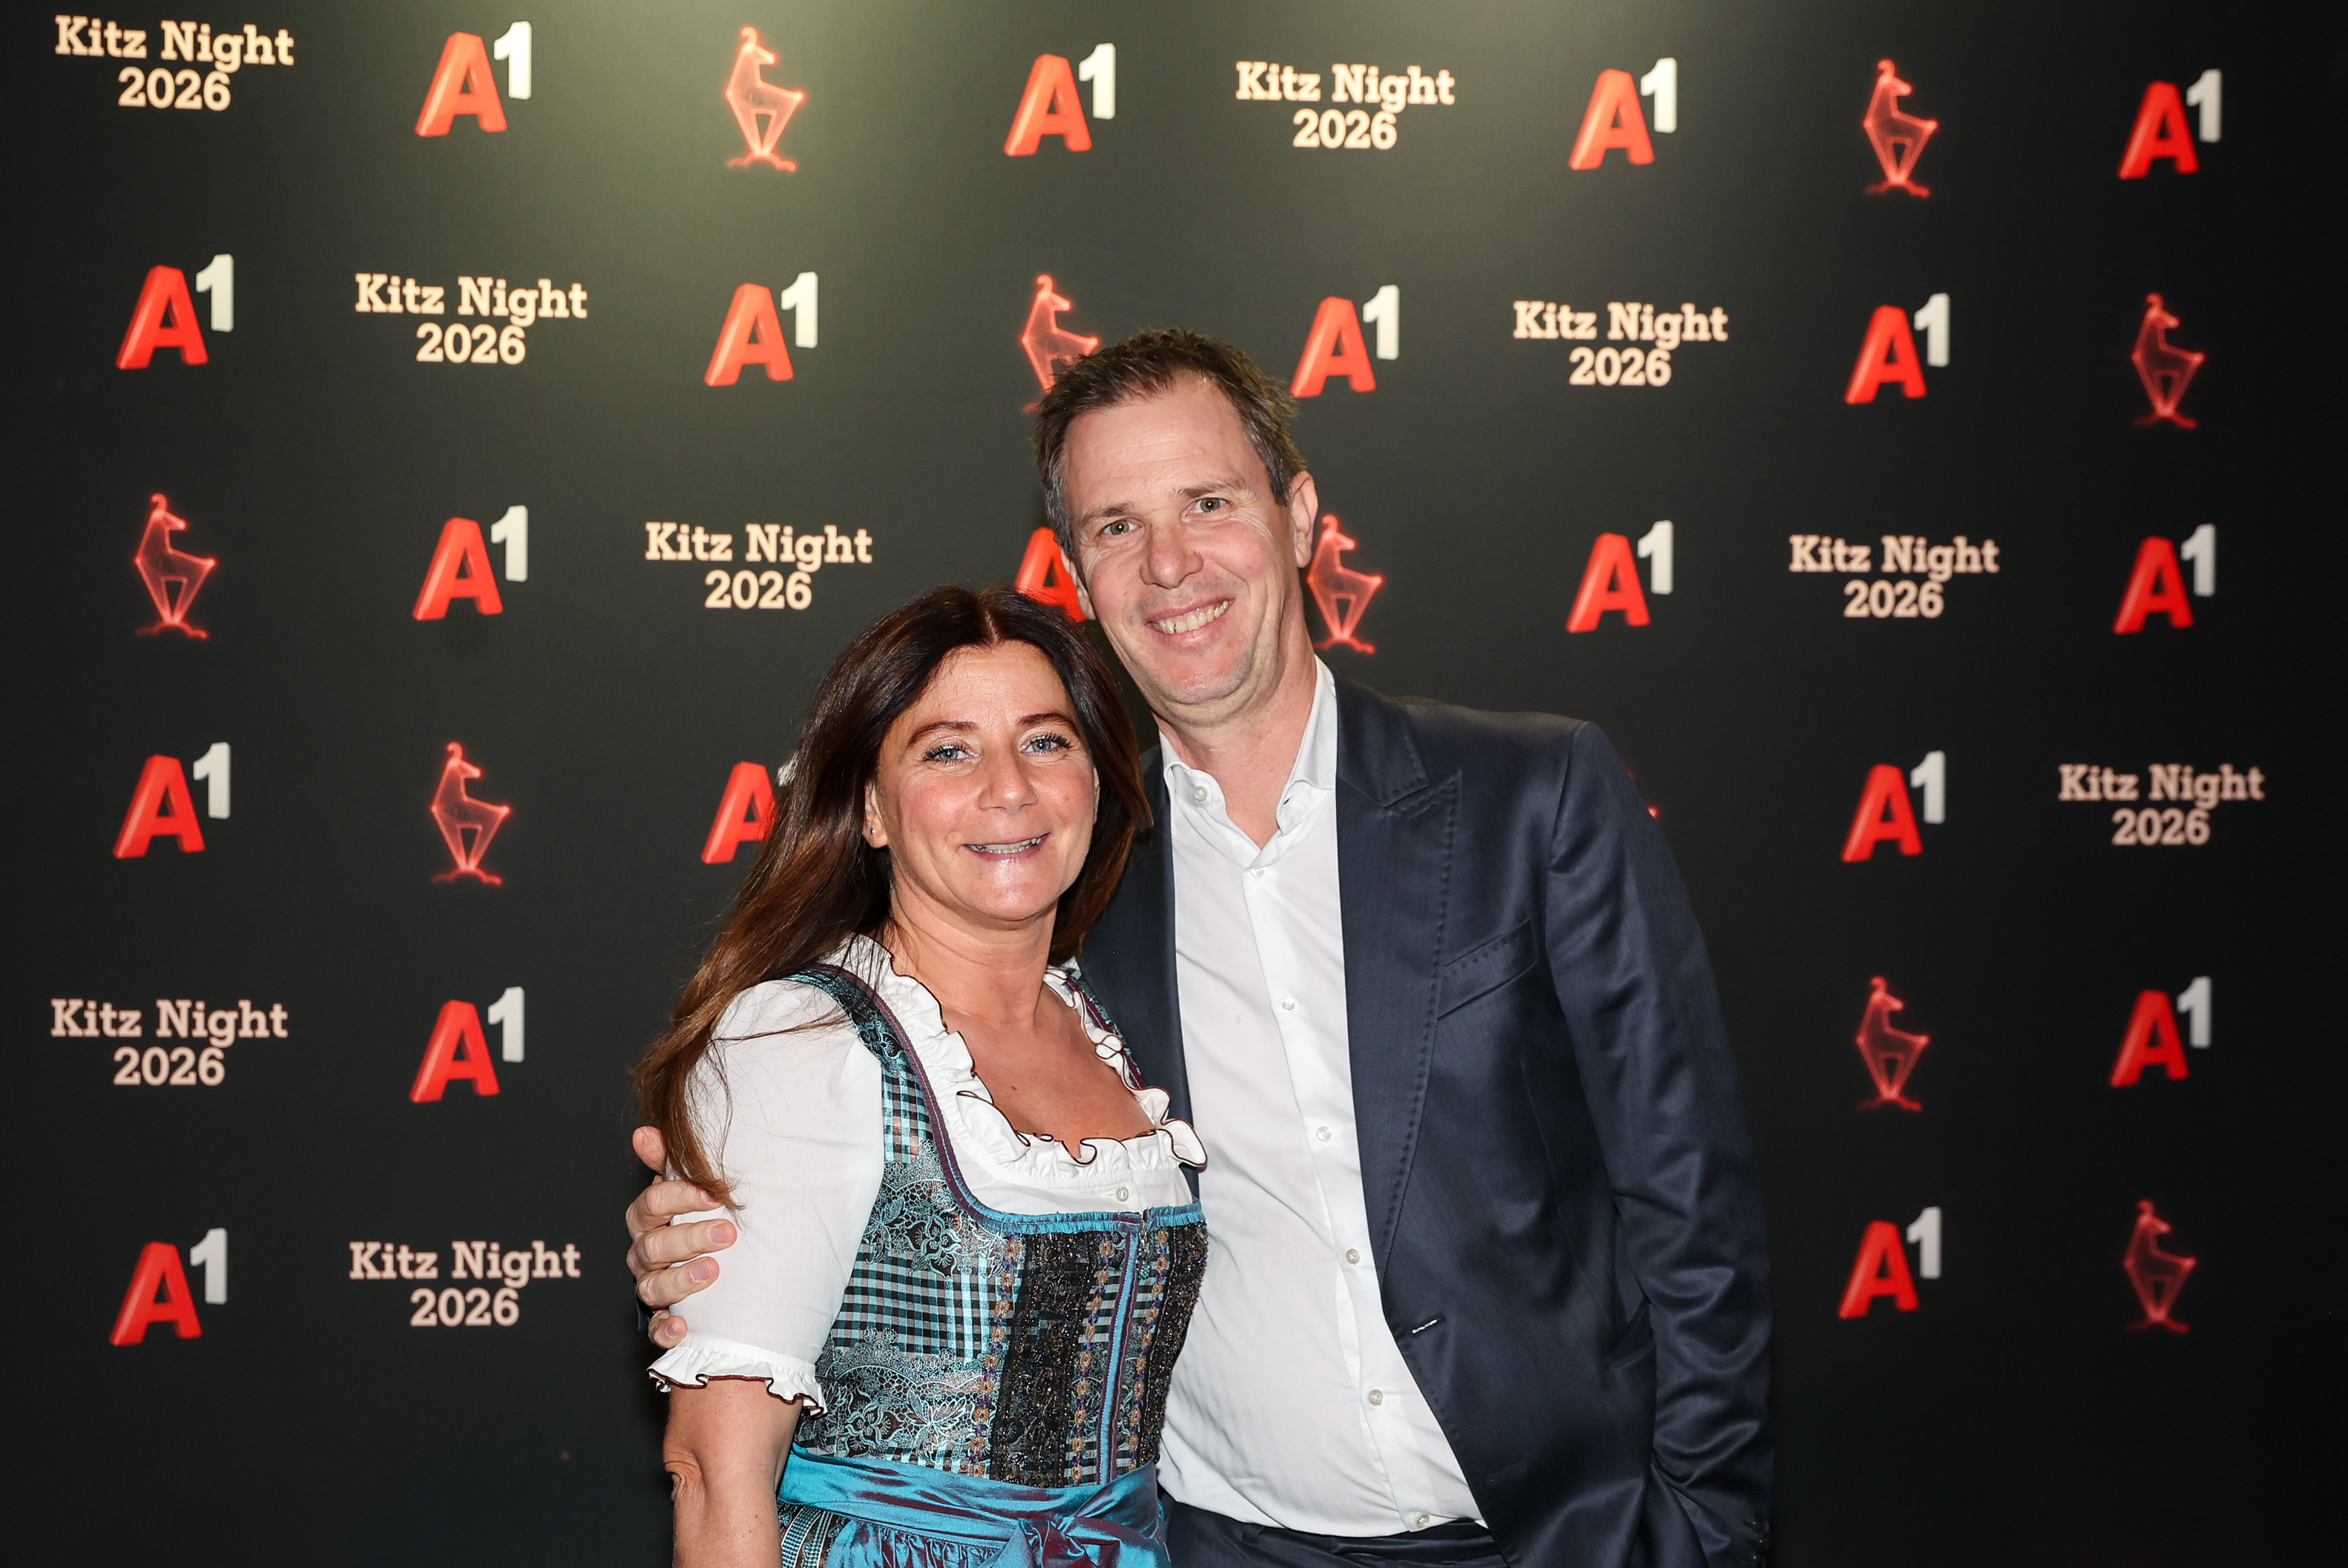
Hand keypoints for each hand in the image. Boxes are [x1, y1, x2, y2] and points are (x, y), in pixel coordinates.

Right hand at [628, 1125, 737, 1350]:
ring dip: (681, 1280)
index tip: (714, 1193)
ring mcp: (651, 1285)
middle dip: (690, 1238)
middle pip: (655, 1245)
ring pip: (653, 1286)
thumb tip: (645, 1132)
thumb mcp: (685, 1187)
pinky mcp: (662, 1317)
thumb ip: (669, 1160)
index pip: (652, 1205)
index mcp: (647, 1219)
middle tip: (727, 1234)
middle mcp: (644, 1253)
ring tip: (712, 1273)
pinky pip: (656, 1329)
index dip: (680, 1197)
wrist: (708, 1262)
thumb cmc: (695, 1216)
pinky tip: (683, 1326)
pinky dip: (666, 1329)